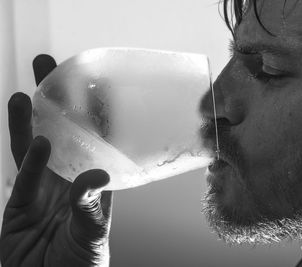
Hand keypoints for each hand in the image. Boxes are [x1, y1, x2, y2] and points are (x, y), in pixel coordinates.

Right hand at [0, 55, 112, 266]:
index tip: (91, 82)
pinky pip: (24, 179)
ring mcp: (42, 189)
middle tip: (46, 65)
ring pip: (34, 147)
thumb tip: (97, 177)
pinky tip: (37, 141)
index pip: (94, 138)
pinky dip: (31, 163)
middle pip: (60, 132)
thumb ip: (91, 204)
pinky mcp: (18, 206)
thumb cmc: (82, 263)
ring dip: (30, 122)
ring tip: (26, 96)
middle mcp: (67, 178)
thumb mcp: (92, 232)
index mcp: (92, 180)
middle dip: (54, 101)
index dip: (92, 110)